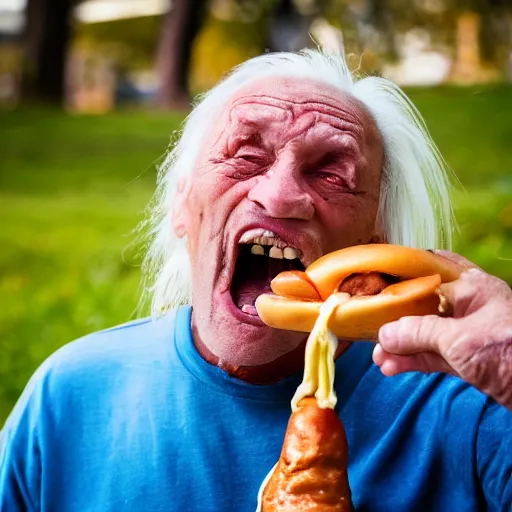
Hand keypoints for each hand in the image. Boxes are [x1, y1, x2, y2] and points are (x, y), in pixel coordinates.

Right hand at [373, 251, 511, 409]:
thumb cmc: (508, 351)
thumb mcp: (459, 339)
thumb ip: (418, 333)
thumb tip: (384, 334)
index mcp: (473, 287)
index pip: (432, 271)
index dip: (404, 275)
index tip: (377, 282)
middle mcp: (469, 307)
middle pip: (424, 307)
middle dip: (397, 320)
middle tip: (373, 330)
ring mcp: (468, 335)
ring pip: (426, 335)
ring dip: (401, 346)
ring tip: (378, 358)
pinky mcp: (468, 360)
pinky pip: (433, 356)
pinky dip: (413, 362)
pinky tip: (392, 367)